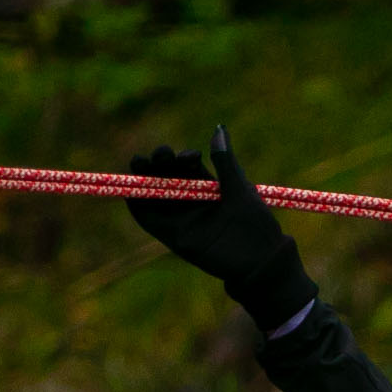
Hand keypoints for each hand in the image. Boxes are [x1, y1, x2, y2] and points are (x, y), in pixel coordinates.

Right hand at [125, 125, 314, 332]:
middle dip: (158, 162)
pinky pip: (149, 219)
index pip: (185, 165)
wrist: (261, 263)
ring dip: (143, 178)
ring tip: (140, 164)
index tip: (192, 157)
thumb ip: (225, 162)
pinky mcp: (174, 236)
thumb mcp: (239, 190)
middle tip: (162, 156)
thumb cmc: (256, 226)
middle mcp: (191, 200)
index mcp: (208, 186)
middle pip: (165, 175)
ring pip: (154, 193)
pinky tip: (131, 192)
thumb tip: (218, 128)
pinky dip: (137, 205)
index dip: (182, 157)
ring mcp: (181, 217)